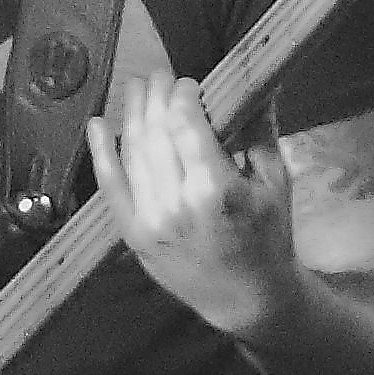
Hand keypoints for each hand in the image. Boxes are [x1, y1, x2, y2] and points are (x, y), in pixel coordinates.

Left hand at [86, 73, 299, 339]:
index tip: (187, 82)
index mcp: (217, 190)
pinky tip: (98, 125)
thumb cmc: (268, 237)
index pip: (186, 124)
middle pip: (155, 133)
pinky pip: (110, 186)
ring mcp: (150, 220)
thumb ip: (260, 131)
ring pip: (132, 153)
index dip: (182, 95)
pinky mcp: (132, 234)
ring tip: (136, 90)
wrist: (246, 298)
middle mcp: (177, 203)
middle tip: (157, 76)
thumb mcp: (276, 183)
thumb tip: (255, 83)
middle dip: (155, 97)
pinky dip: (101, 153)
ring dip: (131, 115)